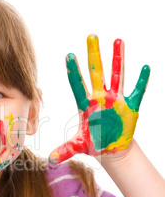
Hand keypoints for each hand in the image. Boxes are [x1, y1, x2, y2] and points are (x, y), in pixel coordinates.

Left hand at [49, 35, 149, 163]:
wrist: (111, 149)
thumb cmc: (94, 144)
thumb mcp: (78, 146)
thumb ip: (65, 150)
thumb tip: (51, 161)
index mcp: (85, 105)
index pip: (77, 85)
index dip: (73, 71)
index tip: (68, 55)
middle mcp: (100, 98)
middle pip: (96, 72)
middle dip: (94, 55)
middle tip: (91, 36)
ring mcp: (116, 100)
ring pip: (117, 75)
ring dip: (117, 59)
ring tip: (117, 41)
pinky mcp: (130, 107)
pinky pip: (137, 91)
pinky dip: (142, 81)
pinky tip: (145, 67)